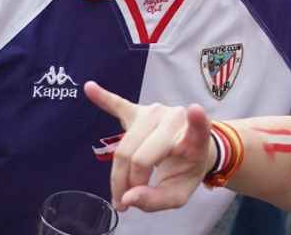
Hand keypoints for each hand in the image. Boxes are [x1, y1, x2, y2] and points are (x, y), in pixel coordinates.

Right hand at [85, 81, 212, 211]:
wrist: (191, 151)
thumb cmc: (185, 170)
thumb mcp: (179, 194)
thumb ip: (156, 200)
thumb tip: (128, 198)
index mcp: (195, 139)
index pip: (200, 128)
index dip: (197, 120)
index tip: (195, 110)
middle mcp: (175, 119)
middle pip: (139, 155)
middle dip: (129, 182)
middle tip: (127, 201)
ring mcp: (155, 112)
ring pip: (124, 146)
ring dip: (117, 173)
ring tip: (121, 190)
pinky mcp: (139, 110)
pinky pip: (119, 105)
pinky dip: (104, 98)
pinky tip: (90, 88)